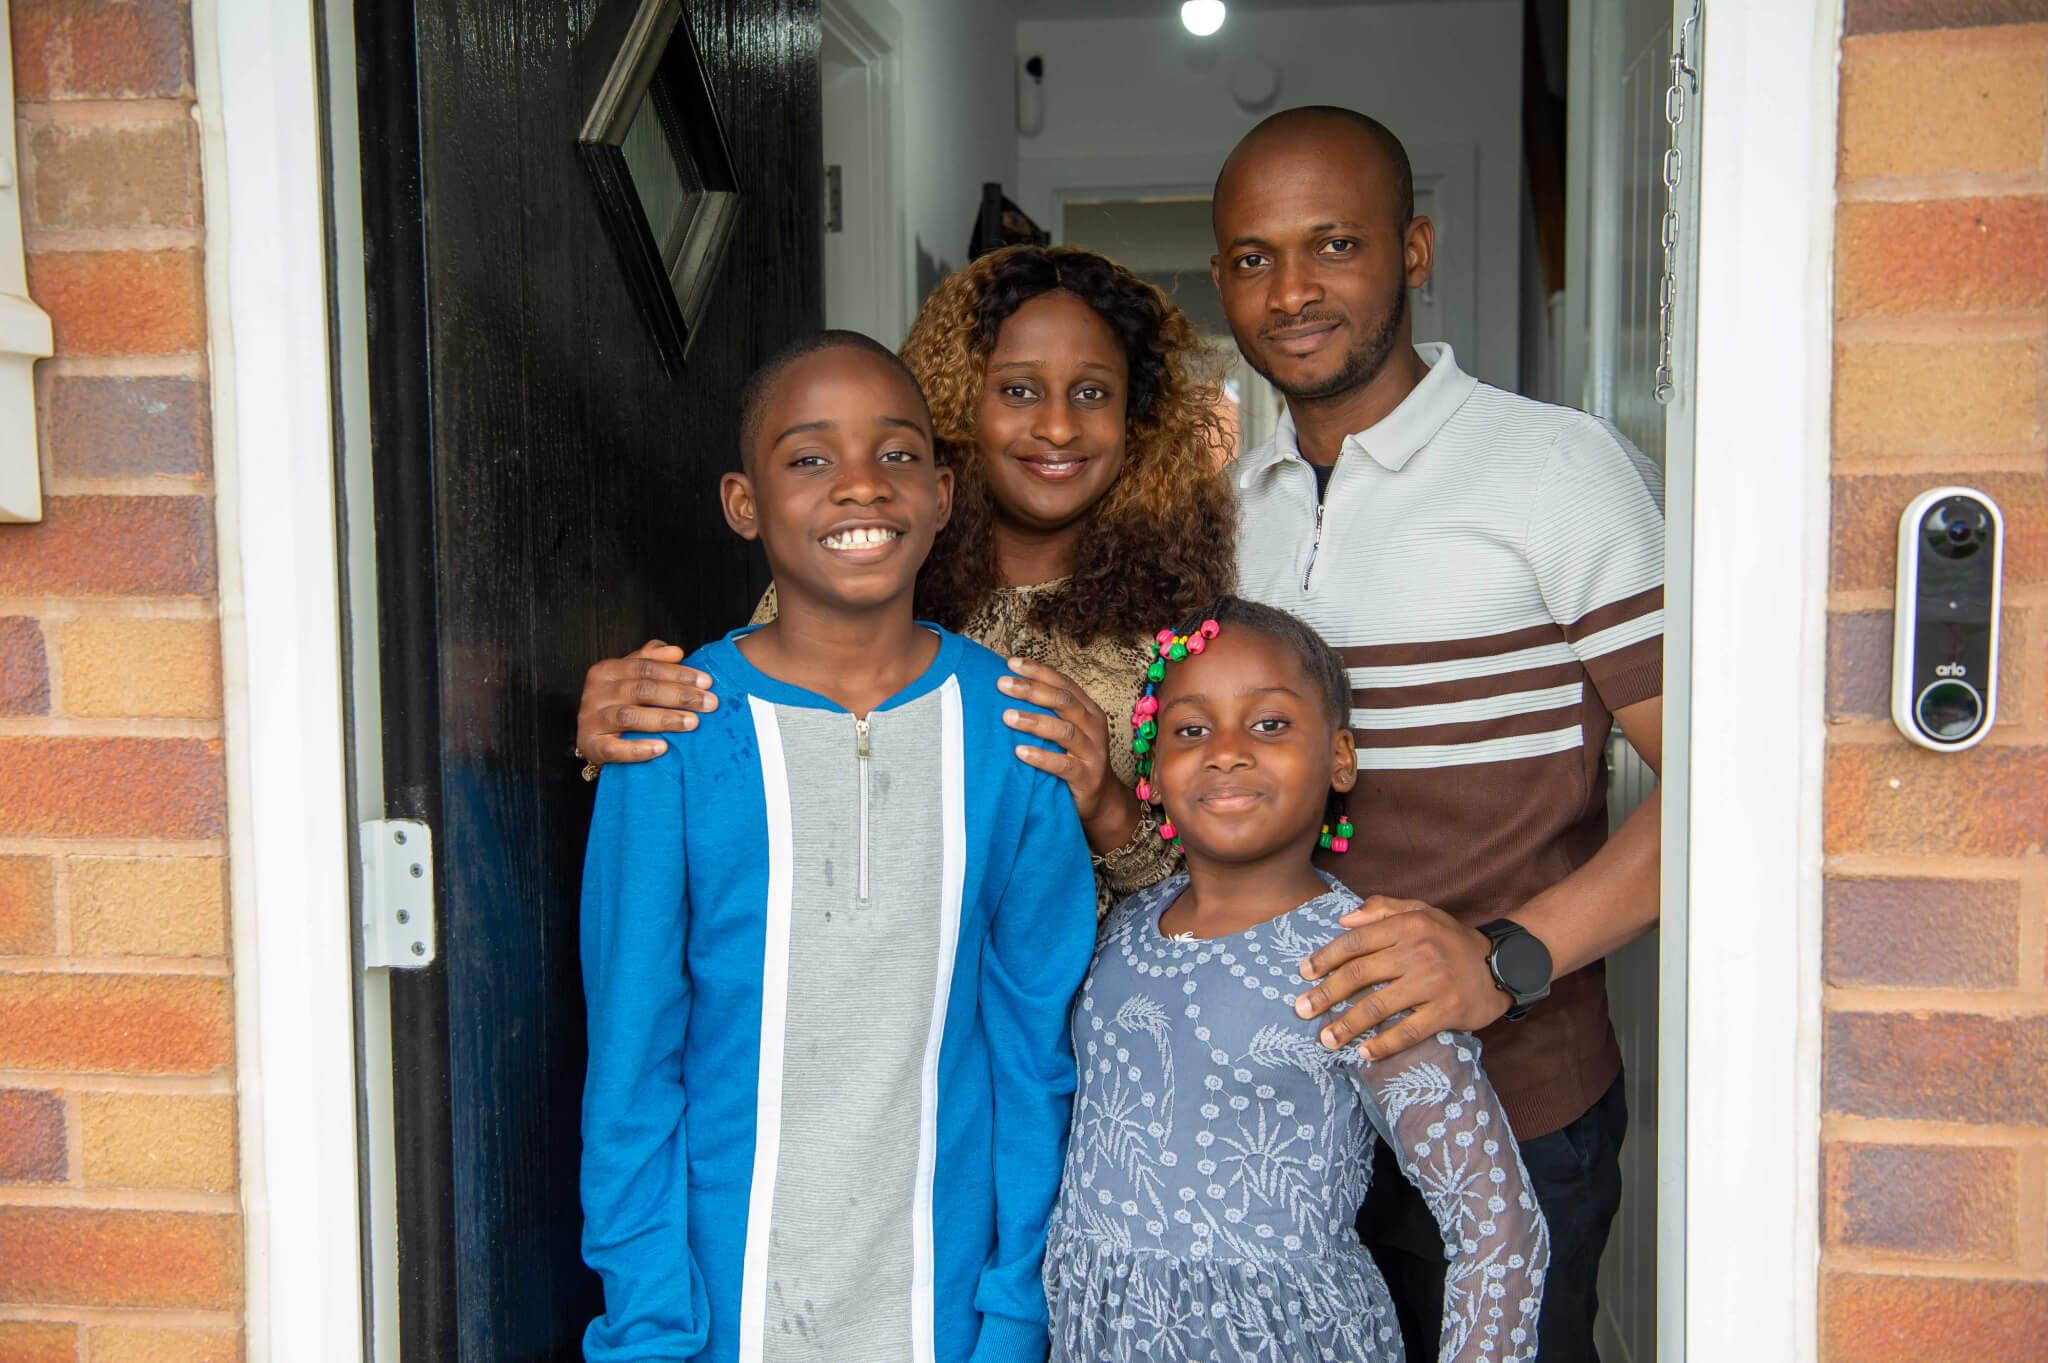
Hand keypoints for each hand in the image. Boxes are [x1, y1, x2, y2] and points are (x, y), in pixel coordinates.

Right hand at [574, 640, 718, 767]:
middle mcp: (596, 693)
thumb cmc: (618, 704)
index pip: (647, 667)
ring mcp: (592, 720)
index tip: (707, 682)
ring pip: (629, 716)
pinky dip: (638, 749)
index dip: (678, 673)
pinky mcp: (592, 746)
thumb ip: (651, 660)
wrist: (591, 738)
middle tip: (709, 703)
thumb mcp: (631, 677)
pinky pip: (614, 749)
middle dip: (679, 695)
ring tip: (692, 722)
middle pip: (642, 689)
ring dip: (664, 719)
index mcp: (607, 670)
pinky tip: (662, 748)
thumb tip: (676, 652)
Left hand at [997, 658, 1124, 835]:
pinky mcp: (1087, 777)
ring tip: (1007, 716)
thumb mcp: (1068, 731)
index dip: (1038, 671)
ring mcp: (1092, 753)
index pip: (1063, 684)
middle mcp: (1093, 728)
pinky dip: (1041, 757)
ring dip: (1034, 721)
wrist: (1102, 799)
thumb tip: (1010, 689)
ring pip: (1064, 731)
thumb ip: (1048, 712)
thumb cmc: (1076, 759)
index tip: (1011, 663)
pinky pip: (1063, 765)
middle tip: (1002, 684)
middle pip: (1063, 701)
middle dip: (1032, 689)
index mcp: (1088, 711)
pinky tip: (1020, 752)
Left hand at [1293, 897, 1506, 1060]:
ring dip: (1347, 1025)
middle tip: (1301, 1009)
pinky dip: (1384, 1044)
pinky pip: (1408, 1031)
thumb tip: (1342, 920)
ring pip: (1378, 1007)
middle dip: (1325, 994)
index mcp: (1407, 926)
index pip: (1355, 942)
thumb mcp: (1421, 911)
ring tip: (1326, 1039)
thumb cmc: (1451, 938)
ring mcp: (1432, 983)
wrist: (1502, 964)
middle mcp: (1417, 952)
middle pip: (1359, 975)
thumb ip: (1382, 909)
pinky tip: (1365, 1053)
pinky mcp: (1447, 1011)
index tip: (1303, 973)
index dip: (1325, 958)